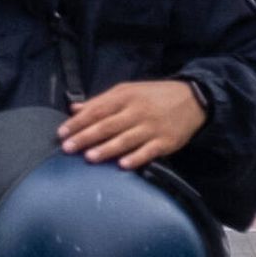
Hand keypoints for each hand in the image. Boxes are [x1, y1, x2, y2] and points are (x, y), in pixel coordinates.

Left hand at [57, 79, 206, 168]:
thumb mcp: (128, 91)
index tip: (62, 133)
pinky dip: (136, 158)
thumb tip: (75, 109)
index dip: (79, 122)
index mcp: (125, 97)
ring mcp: (152, 127)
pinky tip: (122, 165)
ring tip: (89, 157)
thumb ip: (101, 101)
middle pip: (108, 125)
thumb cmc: (154, 96)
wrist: (193, 99)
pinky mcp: (166, 142)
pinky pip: (149, 151)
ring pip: (126, 139)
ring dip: (106, 149)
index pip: (97, 110)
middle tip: (68, 148)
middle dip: (86, 137)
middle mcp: (138, 111)